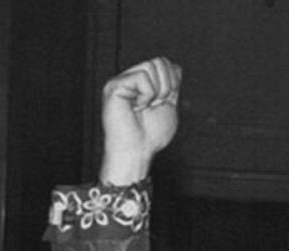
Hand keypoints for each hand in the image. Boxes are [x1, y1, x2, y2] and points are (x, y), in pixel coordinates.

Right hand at [100, 57, 181, 184]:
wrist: (138, 150)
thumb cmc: (151, 134)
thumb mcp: (168, 106)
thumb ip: (172, 86)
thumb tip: (175, 66)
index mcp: (144, 82)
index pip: (165, 64)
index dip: (173, 81)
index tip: (165, 102)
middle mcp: (131, 78)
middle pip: (160, 61)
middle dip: (166, 86)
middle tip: (154, 105)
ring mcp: (122, 80)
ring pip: (151, 65)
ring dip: (156, 92)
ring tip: (145, 106)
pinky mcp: (114, 85)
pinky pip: (142, 77)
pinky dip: (146, 95)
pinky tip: (136, 107)